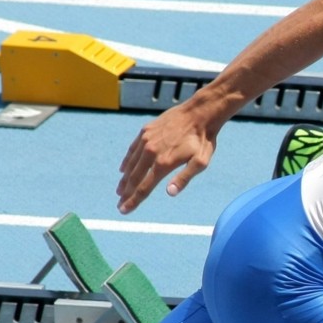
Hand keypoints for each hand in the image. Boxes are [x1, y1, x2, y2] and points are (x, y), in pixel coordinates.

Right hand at [116, 98, 223, 213]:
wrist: (199, 112)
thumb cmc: (203, 140)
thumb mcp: (200, 162)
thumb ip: (184, 178)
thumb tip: (170, 192)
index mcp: (164, 163)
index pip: (144, 187)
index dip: (133, 200)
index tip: (124, 210)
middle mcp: (151, 152)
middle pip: (134, 178)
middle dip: (126, 193)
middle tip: (119, 204)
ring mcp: (146, 140)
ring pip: (131, 164)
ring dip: (125, 179)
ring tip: (120, 190)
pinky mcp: (146, 131)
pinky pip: (132, 149)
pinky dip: (127, 161)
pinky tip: (123, 169)